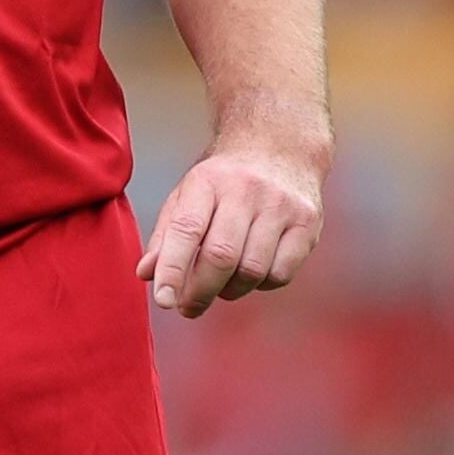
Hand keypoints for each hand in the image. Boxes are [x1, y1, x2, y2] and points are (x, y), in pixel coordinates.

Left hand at [140, 126, 324, 317]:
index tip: (163, 300)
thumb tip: (147, 274)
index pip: (186, 230)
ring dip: (231, 290)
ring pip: (252, 270)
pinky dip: (261, 285)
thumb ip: (166, 236)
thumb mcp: (188, 196)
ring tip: (222, 284)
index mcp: (207, 182)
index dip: (172, 269)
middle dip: (200, 292)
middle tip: (189, 308)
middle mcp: (246, 190)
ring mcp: (281, 206)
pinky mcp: (307, 223)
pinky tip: (253, 273)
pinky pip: (280, 274)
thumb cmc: (224, 182)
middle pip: (221, 256)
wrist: (279, 146)